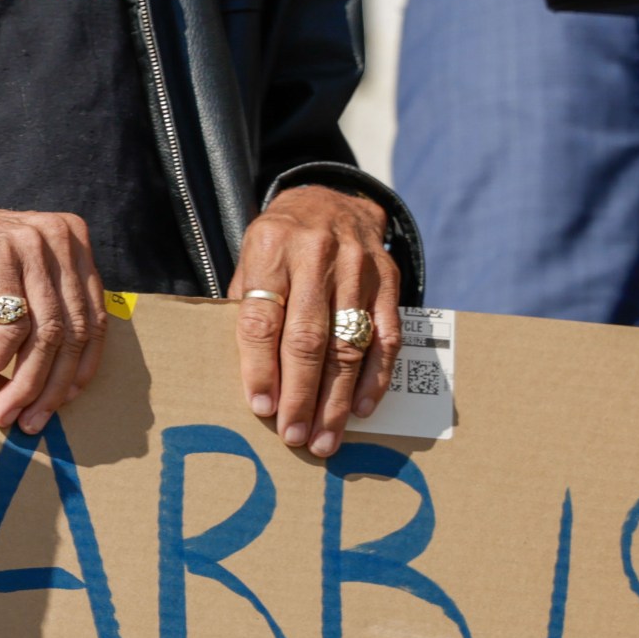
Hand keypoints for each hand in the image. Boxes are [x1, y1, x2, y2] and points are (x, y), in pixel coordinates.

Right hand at [0, 199, 107, 433]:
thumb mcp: (16, 272)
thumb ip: (47, 300)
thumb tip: (66, 375)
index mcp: (72, 238)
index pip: (96, 317)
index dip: (81, 367)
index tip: (64, 401)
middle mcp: (57, 236)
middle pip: (73, 329)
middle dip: (51, 385)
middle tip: (30, 419)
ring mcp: (27, 243)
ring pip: (45, 334)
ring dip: (24, 382)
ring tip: (4, 409)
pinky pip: (11, 325)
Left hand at [233, 186, 394, 458]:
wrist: (332, 200)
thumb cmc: (280, 244)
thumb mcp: (250, 260)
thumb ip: (248, 308)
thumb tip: (252, 379)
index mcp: (271, 249)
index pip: (264, 318)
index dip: (261, 367)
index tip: (261, 407)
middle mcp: (318, 257)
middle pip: (309, 338)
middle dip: (302, 395)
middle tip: (295, 436)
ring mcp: (359, 269)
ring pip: (349, 345)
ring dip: (338, 399)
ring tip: (325, 437)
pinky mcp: (390, 281)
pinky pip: (387, 337)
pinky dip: (376, 377)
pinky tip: (363, 408)